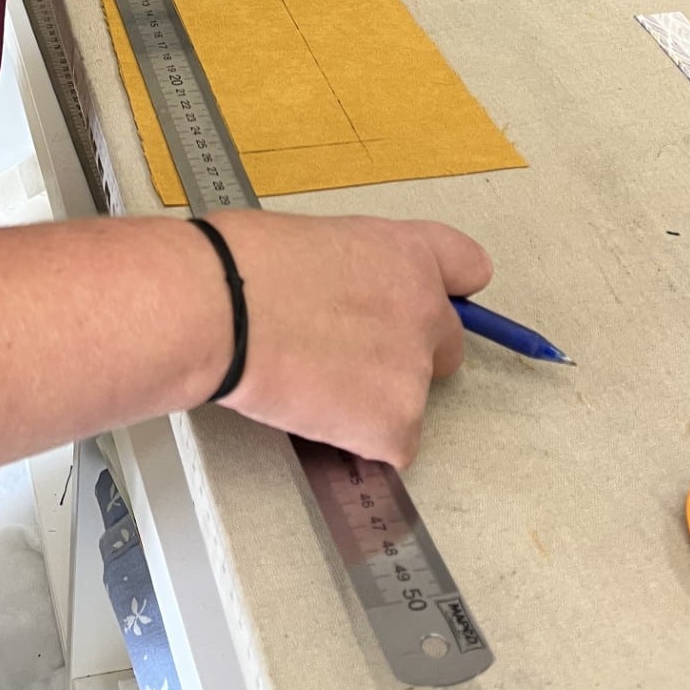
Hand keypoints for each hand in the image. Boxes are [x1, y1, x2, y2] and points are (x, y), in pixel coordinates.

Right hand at [205, 212, 492, 467]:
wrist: (222, 307)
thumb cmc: (244, 264)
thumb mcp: (316, 240)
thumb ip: (354, 271)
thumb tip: (342, 295)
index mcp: (407, 252)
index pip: (468, 267)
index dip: (446, 290)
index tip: (425, 306)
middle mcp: (425, 309)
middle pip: (447, 347)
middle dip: (404, 358)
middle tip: (346, 358)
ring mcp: (414, 370)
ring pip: (409, 402)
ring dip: (369, 403)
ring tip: (308, 380)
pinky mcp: (395, 425)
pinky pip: (390, 448)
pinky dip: (356, 442)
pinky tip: (313, 411)